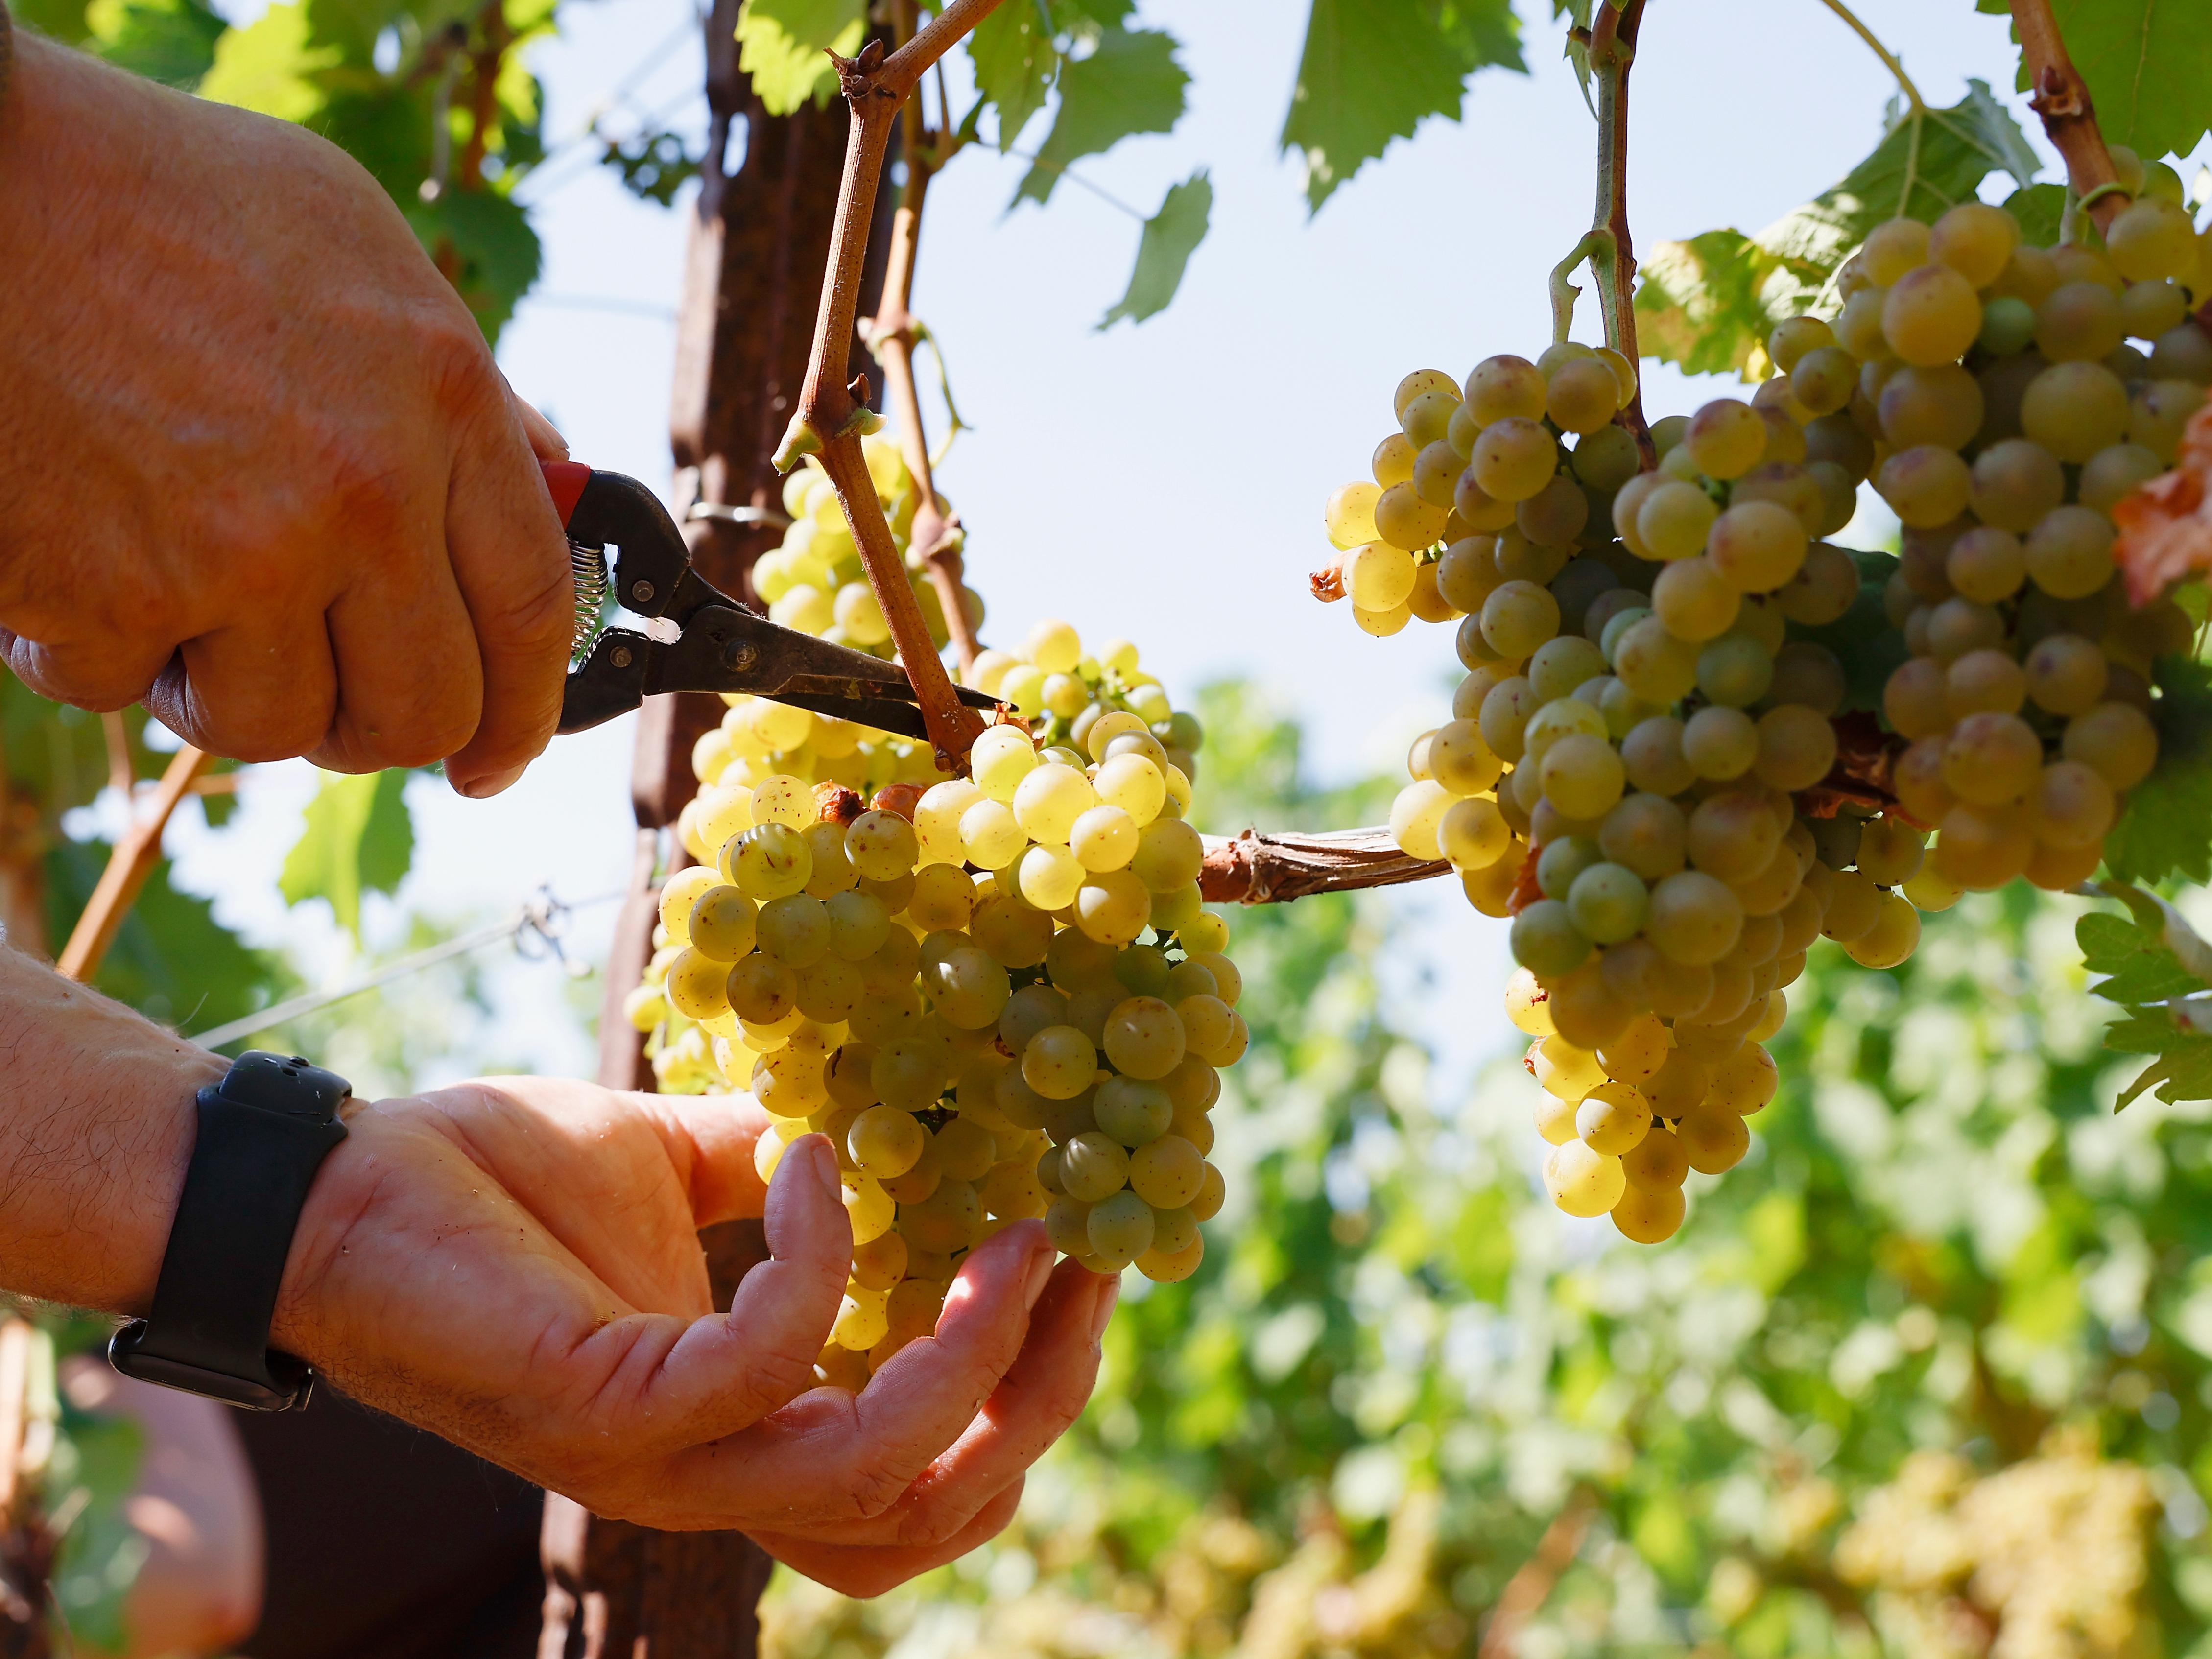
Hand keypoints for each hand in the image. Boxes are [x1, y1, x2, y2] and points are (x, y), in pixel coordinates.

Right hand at [0, 40, 574, 795]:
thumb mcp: (363, 256)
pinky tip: (82, 556)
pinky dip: (98, 648)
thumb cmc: (163, 201)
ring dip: (232, 689)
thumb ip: (462, 388)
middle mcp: (362, 494)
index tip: (496, 759)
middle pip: (420, 712)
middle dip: (376, 730)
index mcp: (443, 403)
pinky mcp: (106, 598)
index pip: (532, 612)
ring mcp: (238, 554)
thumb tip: (544, 482)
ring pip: (275, 725)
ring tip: (187, 597)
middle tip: (333, 701)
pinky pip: (127, 690)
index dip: (524, 713)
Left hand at [272, 1077, 1112, 1592]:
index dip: (1022, 1395)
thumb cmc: (490, 1183)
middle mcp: (709, 1477)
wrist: (327, 1190)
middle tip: (1085, 1260)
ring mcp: (658, 1458)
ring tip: (1016, 1233)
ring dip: (971, 1354)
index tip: (1085, 1260)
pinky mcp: (606, 1404)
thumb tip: (896, 1127)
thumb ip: (783, 1178)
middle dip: (1033, 1396)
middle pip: (927, 1514)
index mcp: (738, 1435)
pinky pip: (765, 1361)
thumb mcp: (679, 1171)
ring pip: (871, 1472)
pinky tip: (821, 1161)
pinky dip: (821, 1259)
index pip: (921, 1483)